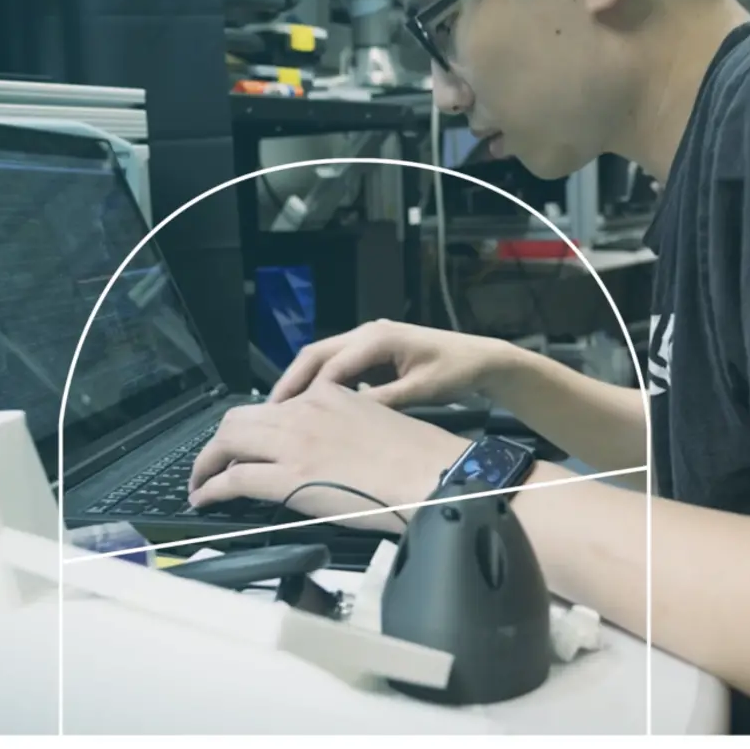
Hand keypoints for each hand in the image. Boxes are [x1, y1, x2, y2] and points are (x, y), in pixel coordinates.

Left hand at [188, 382, 469, 526]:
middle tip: (214, 463)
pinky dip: (211, 487)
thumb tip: (321, 448)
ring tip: (201, 483)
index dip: (251, 427)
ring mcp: (293, 443)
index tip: (245, 444)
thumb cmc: (418, 459)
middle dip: (219, 442)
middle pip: (238, 418)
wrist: (433, 476)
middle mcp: (303, 411)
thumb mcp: (374, 422)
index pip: (272, 404)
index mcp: (327, 394)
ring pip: (227, 441)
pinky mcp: (289, 477)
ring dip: (207, 463)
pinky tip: (205, 498)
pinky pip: (233, 478)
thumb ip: (340, 425)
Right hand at [268, 319, 515, 407]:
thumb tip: (348, 414)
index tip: (285, 415)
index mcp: (377, 338)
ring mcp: (368, 340)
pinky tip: (309, 406)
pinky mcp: (372, 351)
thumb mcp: (421, 389)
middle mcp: (367, 333)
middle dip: (291, 381)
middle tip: (269, 412)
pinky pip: (337, 364)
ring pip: (322, 358)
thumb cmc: (455, 371)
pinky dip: (319, 382)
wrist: (480, 358)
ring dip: (301, 381)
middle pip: (315, 354)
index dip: (305, 389)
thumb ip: (385, 400)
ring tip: (281, 412)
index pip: (330, 364)